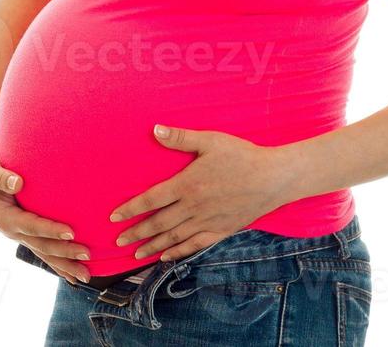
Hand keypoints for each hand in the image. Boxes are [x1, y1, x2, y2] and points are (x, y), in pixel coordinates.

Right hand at [0, 149, 92, 284]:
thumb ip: (1, 178)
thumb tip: (18, 183)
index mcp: (5, 218)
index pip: (31, 226)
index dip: (50, 230)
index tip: (71, 232)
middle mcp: (13, 232)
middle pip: (41, 245)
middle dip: (64, 252)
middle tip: (87, 253)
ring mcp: (20, 236)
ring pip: (45, 254)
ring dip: (66, 265)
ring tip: (86, 276)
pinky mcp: (26, 236)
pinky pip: (44, 253)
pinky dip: (59, 265)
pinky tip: (73, 277)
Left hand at [107, 124, 291, 262]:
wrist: (274, 178)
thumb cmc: (242, 156)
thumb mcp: (210, 141)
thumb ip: (180, 138)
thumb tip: (154, 130)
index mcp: (187, 185)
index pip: (151, 200)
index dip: (131, 209)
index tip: (114, 217)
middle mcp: (194, 208)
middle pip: (158, 223)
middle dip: (136, 233)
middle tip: (117, 241)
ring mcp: (207, 222)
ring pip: (174, 238)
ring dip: (152, 246)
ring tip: (135, 253)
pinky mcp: (221, 230)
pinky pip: (195, 244)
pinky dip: (178, 253)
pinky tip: (166, 258)